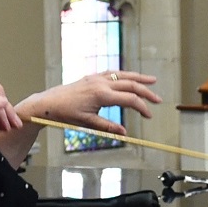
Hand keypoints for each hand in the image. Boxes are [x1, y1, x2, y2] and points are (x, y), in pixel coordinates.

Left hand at [12, 70, 161, 165]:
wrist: (49, 102)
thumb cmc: (66, 114)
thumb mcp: (87, 123)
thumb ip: (108, 127)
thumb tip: (124, 133)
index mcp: (101, 95)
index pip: (129, 99)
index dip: (141, 107)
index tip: (149, 115)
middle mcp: (101, 83)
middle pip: (130, 84)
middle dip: (146, 91)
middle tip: (158, 99)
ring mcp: (96, 78)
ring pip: (123, 75)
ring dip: (138, 78)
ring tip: (152, 80)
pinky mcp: (92, 77)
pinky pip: (113, 73)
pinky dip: (124, 75)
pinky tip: (130, 77)